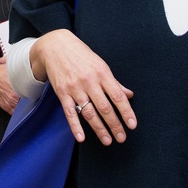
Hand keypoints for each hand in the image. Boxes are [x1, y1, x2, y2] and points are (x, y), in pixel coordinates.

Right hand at [28, 29, 135, 144]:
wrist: (55, 46)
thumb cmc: (81, 55)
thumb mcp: (100, 64)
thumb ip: (114, 82)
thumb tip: (129, 95)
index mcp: (102, 73)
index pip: (118, 96)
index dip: (126, 112)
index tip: (132, 125)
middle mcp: (89, 81)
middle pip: (105, 108)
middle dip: (115, 125)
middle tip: (122, 138)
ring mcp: (75, 88)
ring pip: (89, 113)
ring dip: (99, 129)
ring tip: (108, 141)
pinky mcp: (62, 93)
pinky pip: (70, 113)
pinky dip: (75, 127)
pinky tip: (81, 138)